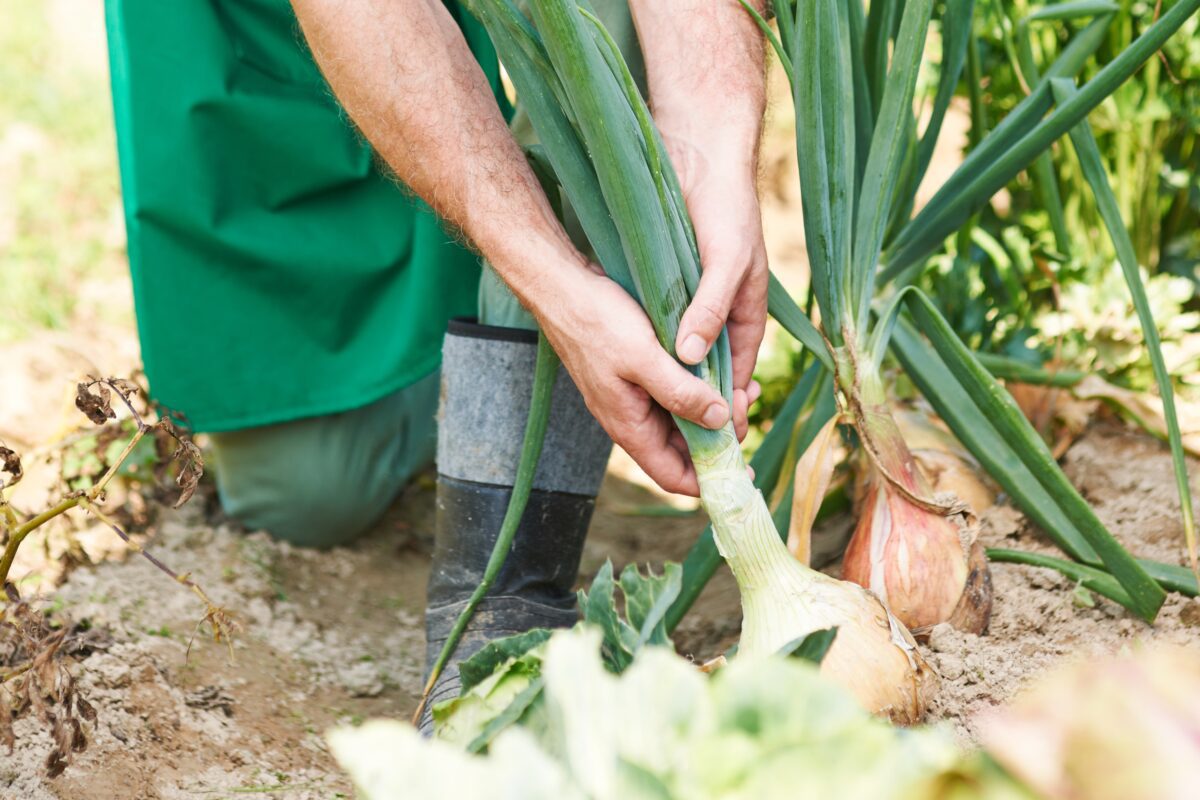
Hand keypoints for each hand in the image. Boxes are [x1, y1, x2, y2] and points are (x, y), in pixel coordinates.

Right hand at [535, 268, 734, 496]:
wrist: (564, 288)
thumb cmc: (597, 322)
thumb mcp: (644, 358)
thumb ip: (681, 393)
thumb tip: (719, 421)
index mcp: (630, 427)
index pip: (674, 476)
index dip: (709, 480)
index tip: (743, 470)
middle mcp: (632, 419)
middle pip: (684, 451)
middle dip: (720, 438)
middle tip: (745, 405)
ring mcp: (634, 398)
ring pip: (683, 421)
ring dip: (715, 411)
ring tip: (743, 387)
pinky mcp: (638, 376)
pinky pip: (676, 395)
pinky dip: (701, 389)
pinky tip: (721, 369)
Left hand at [662, 131, 768, 424]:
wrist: (699, 157)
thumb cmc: (725, 206)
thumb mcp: (726, 260)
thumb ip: (711, 307)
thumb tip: (690, 355)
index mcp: (746, 312)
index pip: (737, 372)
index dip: (723, 405)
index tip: (707, 436)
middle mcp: (721, 313)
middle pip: (709, 372)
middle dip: (695, 403)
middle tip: (674, 436)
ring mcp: (693, 302)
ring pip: (682, 354)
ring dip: (671, 380)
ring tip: (649, 412)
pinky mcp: (669, 288)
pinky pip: (661, 329)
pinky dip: (653, 349)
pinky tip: (632, 366)